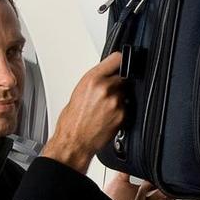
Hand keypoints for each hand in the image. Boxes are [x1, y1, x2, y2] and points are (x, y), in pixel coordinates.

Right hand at [42, 52, 124, 173]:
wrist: (74, 140)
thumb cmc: (72, 119)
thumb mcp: (79, 91)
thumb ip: (95, 79)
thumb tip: (107, 73)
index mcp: (92, 79)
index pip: (117, 58)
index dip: (121, 61)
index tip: (123, 62)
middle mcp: (105, 88)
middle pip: (123, 77)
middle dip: (118, 84)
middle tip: (107, 94)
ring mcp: (116, 102)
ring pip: (126, 93)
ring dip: (120, 98)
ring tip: (105, 108)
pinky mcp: (122, 115)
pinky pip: (127, 108)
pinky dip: (121, 111)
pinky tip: (108, 116)